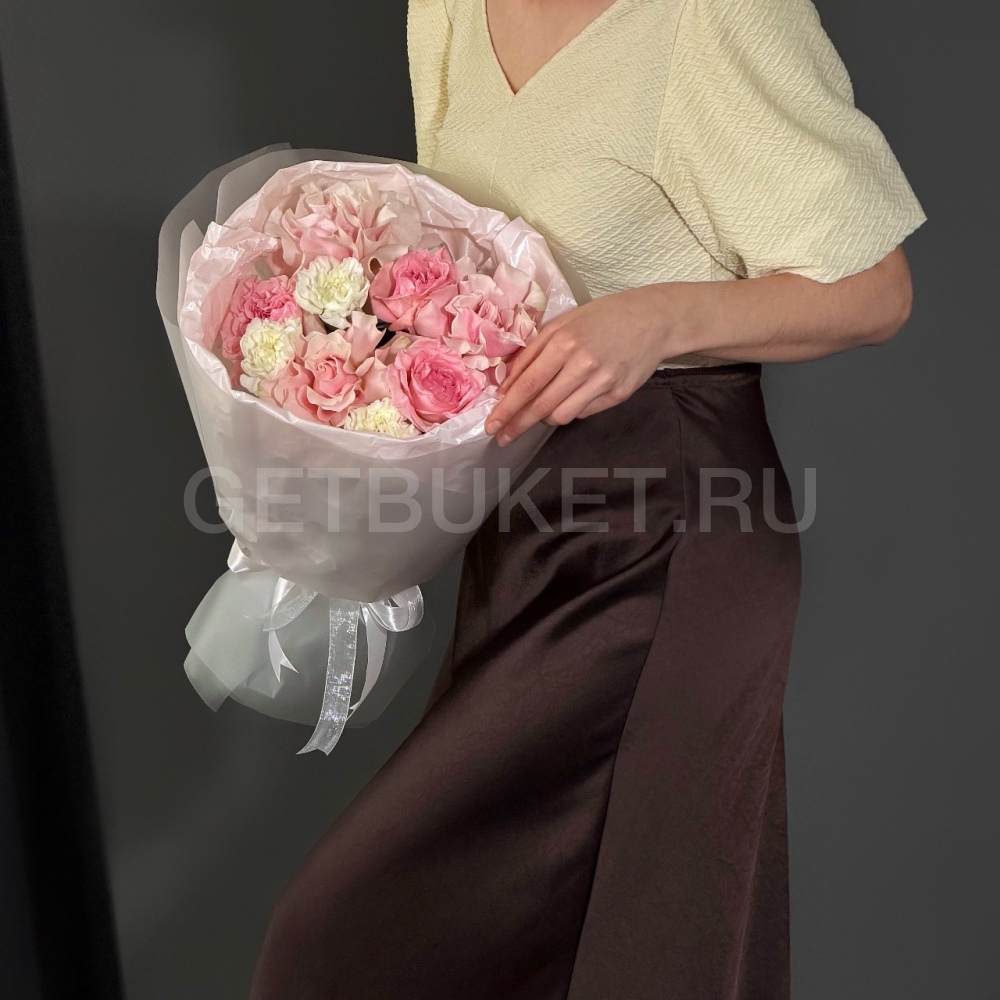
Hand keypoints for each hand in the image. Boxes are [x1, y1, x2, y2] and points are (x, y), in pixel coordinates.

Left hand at [484, 287, 673, 444]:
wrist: (652, 319)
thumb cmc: (602, 317)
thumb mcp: (563, 324)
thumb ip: (533, 352)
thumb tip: (507, 384)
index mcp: (564, 343)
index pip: (527, 384)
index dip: (507, 409)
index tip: (491, 425)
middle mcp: (583, 364)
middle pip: (541, 405)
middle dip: (517, 424)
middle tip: (501, 437)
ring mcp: (603, 382)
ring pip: (562, 415)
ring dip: (544, 418)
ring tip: (540, 411)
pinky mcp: (618, 394)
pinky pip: (583, 413)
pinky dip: (570, 410)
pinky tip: (571, 399)